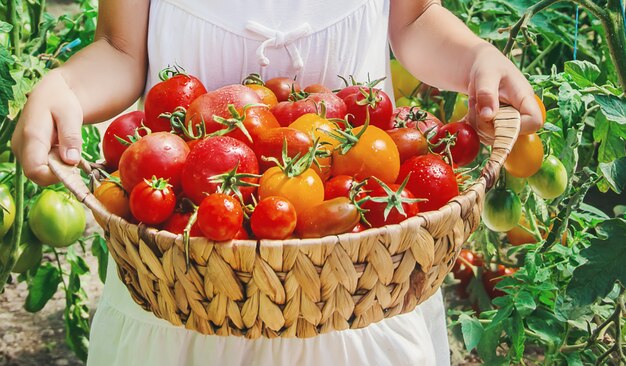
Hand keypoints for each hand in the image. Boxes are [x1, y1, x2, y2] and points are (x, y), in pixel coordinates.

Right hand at [11, 70, 83, 185]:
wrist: (51, 92)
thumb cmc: (61, 100)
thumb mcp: (70, 114)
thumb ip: (71, 137)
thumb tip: (71, 161)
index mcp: (30, 136)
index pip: (35, 170)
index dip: (54, 176)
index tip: (73, 169)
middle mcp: (21, 146)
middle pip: (36, 174)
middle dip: (58, 172)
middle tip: (74, 156)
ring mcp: (22, 149)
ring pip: (38, 171)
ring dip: (57, 167)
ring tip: (68, 148)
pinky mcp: (26, 151)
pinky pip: (40, 166)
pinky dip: (54, 163)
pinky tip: (62, 149)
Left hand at [466, 44, 542, 143]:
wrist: (480, 68)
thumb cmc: (488, 66)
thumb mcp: (486, 74)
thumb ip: (487, 93)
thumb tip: (488, 116)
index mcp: (525, 98)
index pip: (534, 122)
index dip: (516, 126)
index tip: (494, 117)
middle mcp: (520, 113)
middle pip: (509, 134)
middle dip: (486, 123)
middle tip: (476, 104)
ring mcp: (508, 122)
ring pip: (493, 137)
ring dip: (477, 123)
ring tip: (474, 102)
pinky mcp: (496, 127)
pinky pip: (483, 136)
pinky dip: (473, 125)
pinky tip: (473, 109)